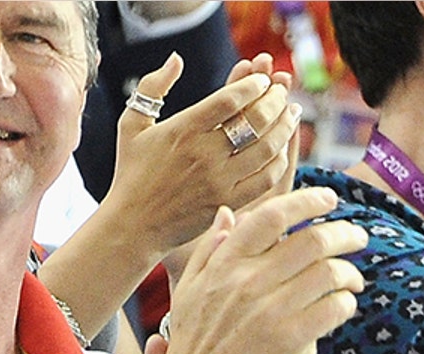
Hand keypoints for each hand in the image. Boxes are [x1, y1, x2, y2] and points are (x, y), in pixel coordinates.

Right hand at [105, 52, 300, 257]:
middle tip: (283, 93)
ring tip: (291, 114)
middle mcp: (204, 154)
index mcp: (182, 129)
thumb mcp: (132, 124)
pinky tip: (282, 148)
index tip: (263, 81)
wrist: (135, 224)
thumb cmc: (132, 171)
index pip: (229, 100)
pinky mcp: (230, 202)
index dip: (253, 86)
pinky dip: (279, 160)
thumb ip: (153, 87)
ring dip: (285, 128)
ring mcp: (220, 180)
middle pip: (255, 121)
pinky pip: (266, 178)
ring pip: (267, 149)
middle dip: (275, 102)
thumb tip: (177, 58)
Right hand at [156, 187, 364, 353]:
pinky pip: (333, 308)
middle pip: (311, 241)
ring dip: (350, 272)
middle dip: (344, 234)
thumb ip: (211, 249)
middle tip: (359, 237)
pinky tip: (347, 305)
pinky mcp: (289, 340)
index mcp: (225, 263)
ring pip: (328, 273)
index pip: (271, 216)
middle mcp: (248, 281)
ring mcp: (270, 310)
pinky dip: (347, 302)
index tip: (329, 199)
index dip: (306, 202)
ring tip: (355, 278)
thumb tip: (229, 213)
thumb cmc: (194, 342)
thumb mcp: (189, 289)